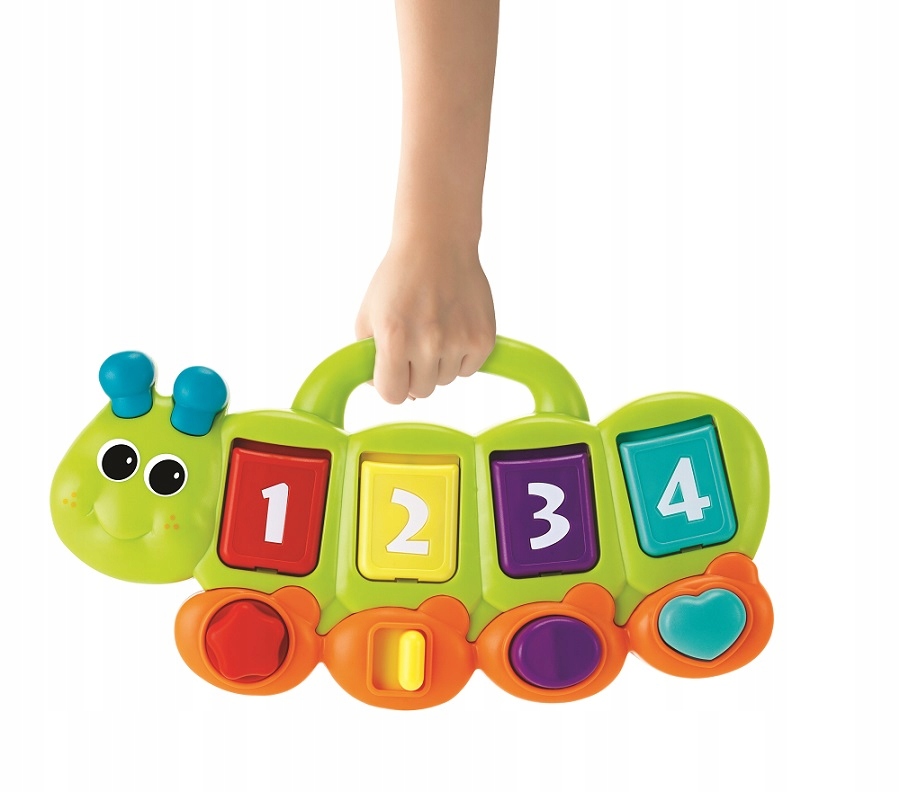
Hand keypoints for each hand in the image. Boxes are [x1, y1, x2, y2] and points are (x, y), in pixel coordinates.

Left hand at [355, 237, 495, 402]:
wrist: (437, 244)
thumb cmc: (399, 280)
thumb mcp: (368, 315)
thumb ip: (367, 358)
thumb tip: (384, 390)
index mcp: (394, 338)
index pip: (392, 395)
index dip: (391, 385)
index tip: (394, 371)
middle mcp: (428, 342)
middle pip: (421, 391)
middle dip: (415, 373)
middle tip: (415, 343)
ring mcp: (459, 341)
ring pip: (446, 380)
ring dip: (438, 363)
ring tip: (434, 329)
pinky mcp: (483, 338)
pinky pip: (468, 369)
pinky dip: (461, 356)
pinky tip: (453, 328)